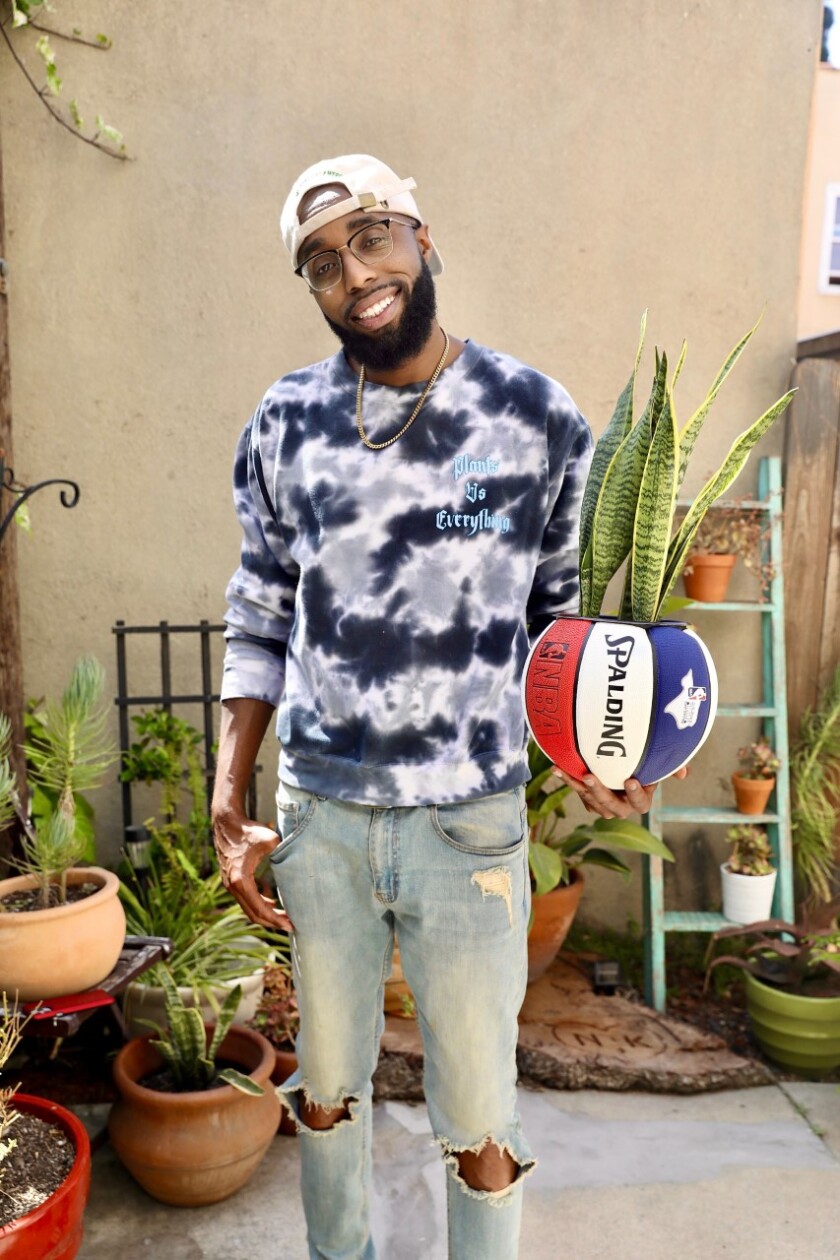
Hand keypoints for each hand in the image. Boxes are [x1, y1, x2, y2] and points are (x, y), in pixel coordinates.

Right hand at [213, 808, 293, 931]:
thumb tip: (292, 858)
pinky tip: (271, 902)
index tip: (290, 925)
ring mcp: (230, 884)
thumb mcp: (268, 838)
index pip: (259, 909)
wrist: (227, 822)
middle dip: (272, 922)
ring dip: (265, 914)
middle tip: (290, 926)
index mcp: (240, 881)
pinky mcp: (231, 880)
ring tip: (283, 917)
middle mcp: (233, 886)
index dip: (275, 919)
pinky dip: (258, 904)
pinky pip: (246, 899)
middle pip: (253, 914)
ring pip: (248, 908)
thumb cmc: (248, 830)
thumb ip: (281, 849)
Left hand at [555, 765, 687, 818]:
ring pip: (589, 799)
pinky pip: (576, 789)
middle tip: (590, 776)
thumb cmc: (644, 763)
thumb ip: (671, 766)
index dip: (635, 794)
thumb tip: (684, 773)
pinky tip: (557, 767)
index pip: (640, 804)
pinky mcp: (586, 796)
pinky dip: (567, 778)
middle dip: (599, 791)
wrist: (620, 761)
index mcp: (640, 802)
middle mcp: (621, 807)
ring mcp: (602, 804)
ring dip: (577, 786)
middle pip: (609, 805)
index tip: (630, 780)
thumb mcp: (658, 763)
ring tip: (567, 771)